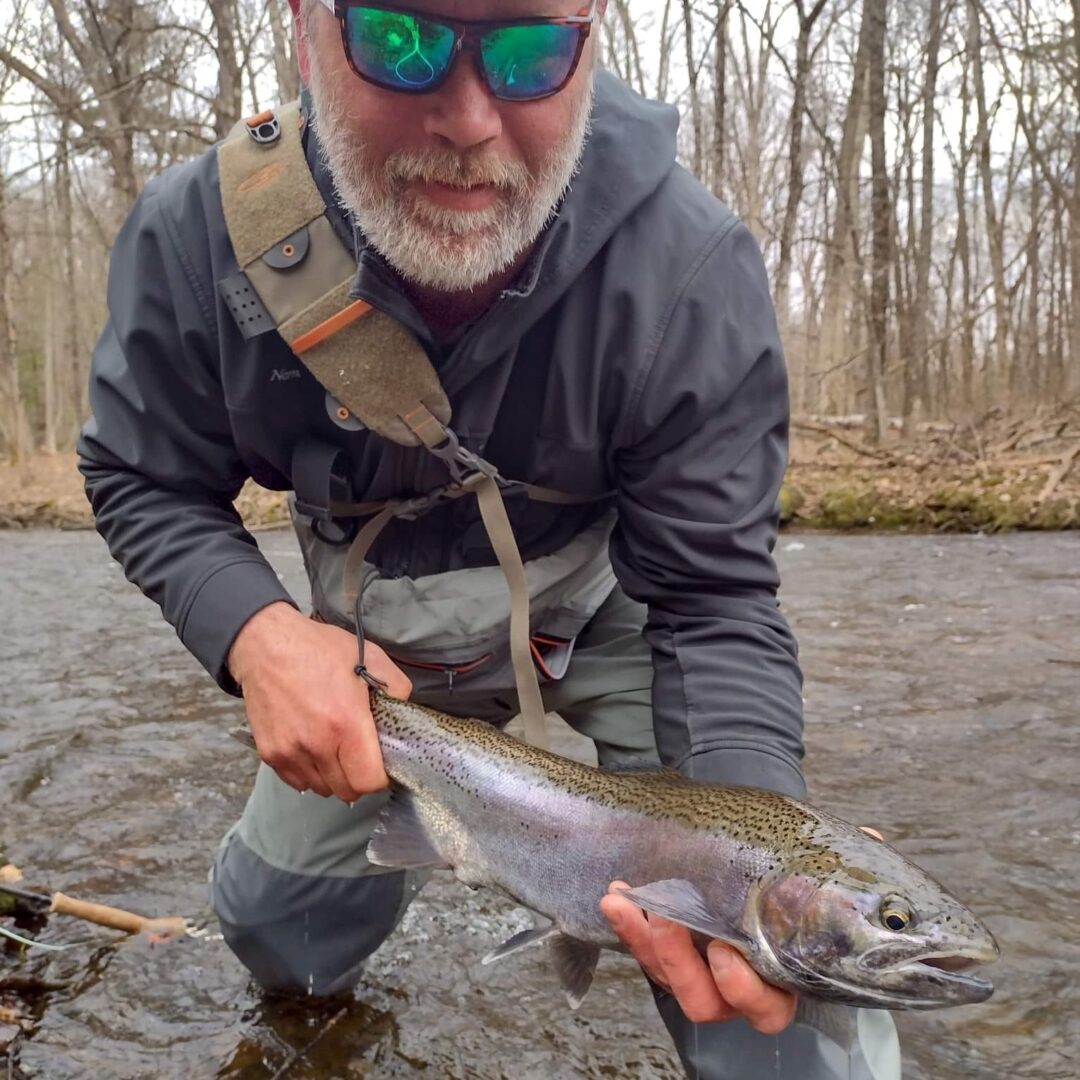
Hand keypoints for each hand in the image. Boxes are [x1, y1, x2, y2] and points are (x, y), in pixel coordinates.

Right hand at [227, 602, 411, 800]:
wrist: (266, 646)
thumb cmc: (319, 650)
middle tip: (360, 755)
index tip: (381, 763)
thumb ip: (397, 689)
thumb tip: (403, 713)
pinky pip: (297, 781)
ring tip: (335, 749)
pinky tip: (314, 749)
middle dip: (358, 778)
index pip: (368, 781)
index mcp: (346, 723)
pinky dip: (309, 773)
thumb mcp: (372, 657)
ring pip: (322, 789)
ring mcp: (290, 752)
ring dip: (333, 776)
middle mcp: (317, 744)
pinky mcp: (270, 753)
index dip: (380, 777)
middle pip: (346, 791)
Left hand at [600, 881, 796, 1032]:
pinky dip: (629, 926)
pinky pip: (645, 954)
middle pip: (700, 999)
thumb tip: (795, 888)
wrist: (747, 907)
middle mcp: (730, 998)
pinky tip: (617, 894)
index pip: (763, 1009)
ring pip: (664, 977)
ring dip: (639, 939)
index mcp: (771, 992)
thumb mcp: (789, 911)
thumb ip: (792, 905)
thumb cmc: (778, 915)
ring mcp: (695, 983)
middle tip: (661, 913)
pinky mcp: (668, 965)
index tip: (723, 951)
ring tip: (618, 902)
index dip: (741, 987)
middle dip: (676, 957)